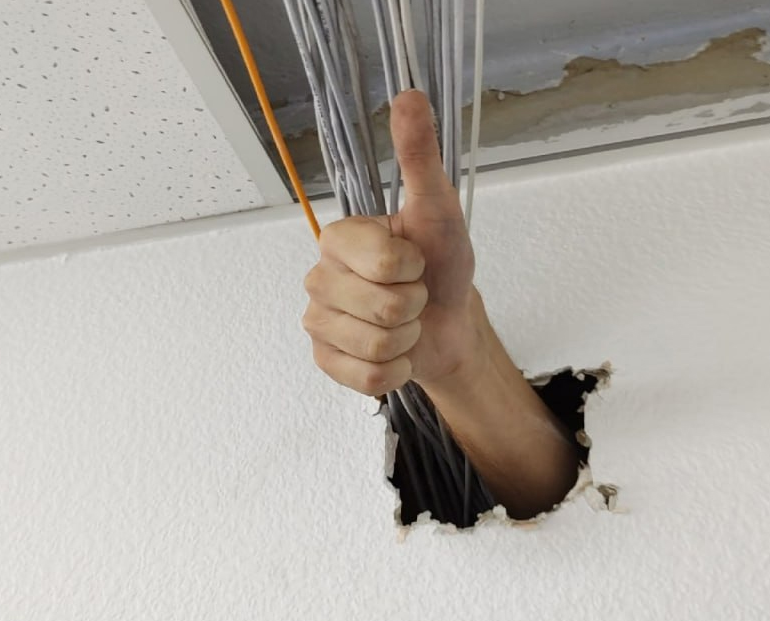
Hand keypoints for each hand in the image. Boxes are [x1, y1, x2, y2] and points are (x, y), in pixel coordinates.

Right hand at [302, 90, 479, 395]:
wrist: (451, 321)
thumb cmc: (442, 264)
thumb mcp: (438, 209)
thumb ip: (420, 156)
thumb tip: (409, 95)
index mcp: (338, 238)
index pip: (383, 263)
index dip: (412, 267)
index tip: (414, 260)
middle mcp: (319, 278)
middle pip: (381, 309)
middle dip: (415, 306)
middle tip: (414, 294)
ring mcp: (319, 322)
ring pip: (373, 346)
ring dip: (407, 339)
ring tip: (406, 323)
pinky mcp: (326, 362)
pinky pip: (365, 378)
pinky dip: (395, 372)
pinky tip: (396, 353)